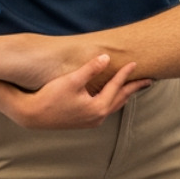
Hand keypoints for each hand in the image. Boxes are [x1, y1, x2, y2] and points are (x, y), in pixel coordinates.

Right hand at [0, 55, 149, 129]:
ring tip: (132, 87)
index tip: (135, 63)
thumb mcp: (71, 80)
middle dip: (133, 89)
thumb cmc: (50, 97)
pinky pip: (104, 109)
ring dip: (123, 95)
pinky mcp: (83, 121)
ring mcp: (90, 121)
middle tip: (148, 80)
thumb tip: (106, 57)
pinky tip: (111, 96)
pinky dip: (112, 101)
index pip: (116, 87)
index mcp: (97, 108)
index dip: (126, 74)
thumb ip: (91, 69)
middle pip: (120, 99)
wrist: (31, 115)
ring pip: (113, 106)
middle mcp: (97, 117)